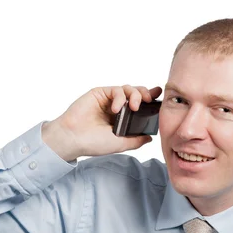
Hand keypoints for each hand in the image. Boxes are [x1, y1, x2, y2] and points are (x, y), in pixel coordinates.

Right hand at [42, 85, 162, 159]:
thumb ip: (136, 140)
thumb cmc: (93, 143)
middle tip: (148, 101)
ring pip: (128, 89)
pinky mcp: (100, 93)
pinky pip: (116, 89)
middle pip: (137, 94)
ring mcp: (108, 100)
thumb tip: (150, 137)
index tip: (159, 100)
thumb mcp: (121, 143)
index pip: (140, 106)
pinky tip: (117, 109)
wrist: (73, 139)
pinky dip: (120, 97)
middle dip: (146, 95)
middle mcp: (117, 108)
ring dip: (135, 95)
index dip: (151, 101)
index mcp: (123, 119)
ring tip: (134, 107)